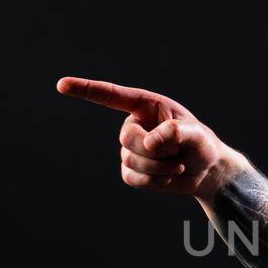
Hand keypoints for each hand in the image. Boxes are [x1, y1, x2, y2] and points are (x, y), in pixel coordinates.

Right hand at [56, 76, 234, 197]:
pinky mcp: (132, 171)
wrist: (205, 171)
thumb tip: (150, 142)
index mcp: (146, 106)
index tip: (61, 85)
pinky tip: (168, 177)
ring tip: (177, 165)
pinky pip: (132, 178)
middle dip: (153, 150)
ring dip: (159, 168)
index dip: (86, 90)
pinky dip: (154, 182)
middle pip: (126, 138)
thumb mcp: (198, 135)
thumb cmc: (202, 145)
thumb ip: (177, 132)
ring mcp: (130, 149)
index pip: (111, 96)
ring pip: (130, 161)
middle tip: (177, 154)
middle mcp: (134, 125)